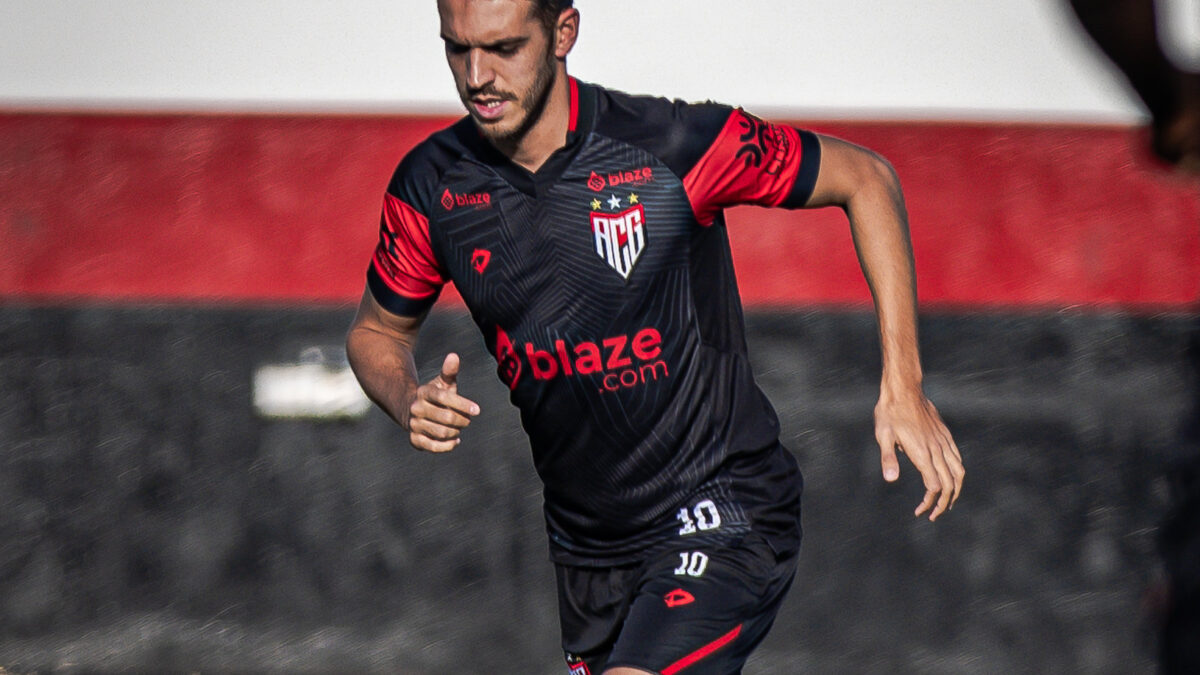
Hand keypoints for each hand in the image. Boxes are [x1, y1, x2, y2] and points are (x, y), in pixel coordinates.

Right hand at [407, 353, 479, 451]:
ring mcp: (414, 424)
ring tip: (459, 428)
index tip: (477, 410)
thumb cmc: (434, 396)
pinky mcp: (414, 439)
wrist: (411, 410)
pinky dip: (448, 445)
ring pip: (442, 432)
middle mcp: (416, 408)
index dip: (463, 404)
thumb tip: (454, 356)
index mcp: (424, 392)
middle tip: (467, 420)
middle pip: (446, 418)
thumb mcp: (442, 383)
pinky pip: (433, 447)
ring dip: (456, 432)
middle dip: (462, 420)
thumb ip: (449, 371)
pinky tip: (455, 440)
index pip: (444, 398)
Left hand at [874, 387, 963, 520]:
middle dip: (944, 503)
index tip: (920, 511)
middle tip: (934, 515)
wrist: (904, 390)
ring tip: (947, 502)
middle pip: (950, 483)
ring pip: (959, 472)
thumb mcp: (883, 435)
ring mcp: (944, 442)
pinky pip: (957, 458)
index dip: (930, 502)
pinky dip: (957, 474)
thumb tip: (891, 479)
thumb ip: (888, 458)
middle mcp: (937, 449)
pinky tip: (951, 479)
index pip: (934, 486)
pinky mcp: (945, 435)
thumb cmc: (889, 413)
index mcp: (922, 453)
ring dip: (955, 491)